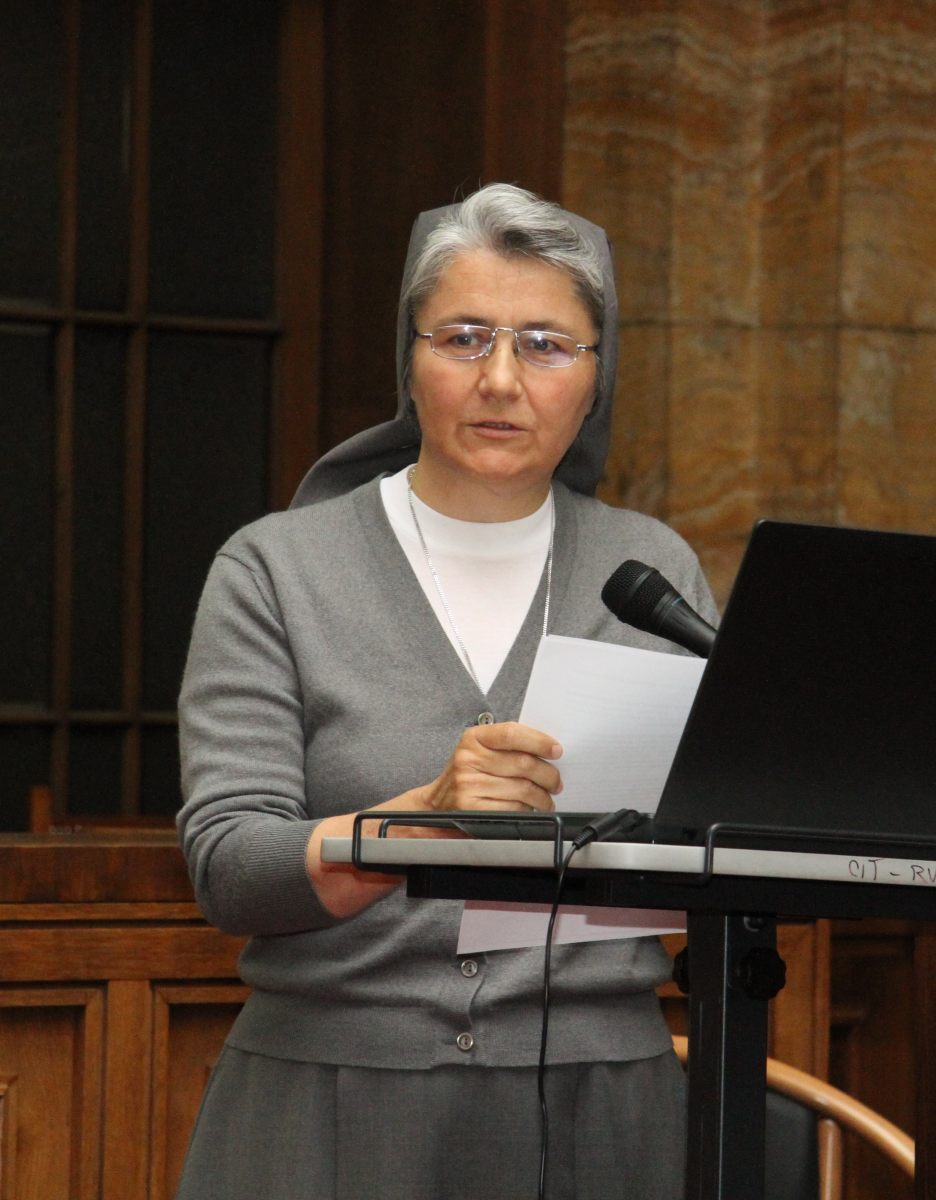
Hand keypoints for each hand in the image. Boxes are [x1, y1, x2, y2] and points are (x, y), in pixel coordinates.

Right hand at [422, 721, 562, 812]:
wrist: (436, 804)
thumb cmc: (468, 774)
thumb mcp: (480, 751)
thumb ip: (509, 746)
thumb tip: (549, 750)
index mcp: (473, 738)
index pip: (511, 733)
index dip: (539, 741)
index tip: (556, 750)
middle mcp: (468, 759)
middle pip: (523, 764)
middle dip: (548, 775)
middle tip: (556, 782)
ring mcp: (468, 784)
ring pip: (523, 789)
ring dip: (543, 796)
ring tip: (546, 798)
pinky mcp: (472, 809)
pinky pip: (514, 809)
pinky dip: (528, 810)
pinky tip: (529, 808)